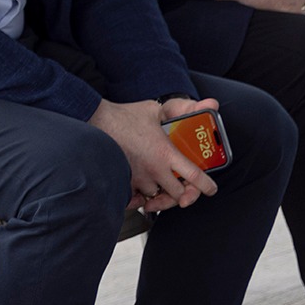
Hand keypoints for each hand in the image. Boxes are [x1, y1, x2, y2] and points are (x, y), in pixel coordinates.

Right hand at [89, 96, 219, 214]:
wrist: (94, 121)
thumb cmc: (123, 116)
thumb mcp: (153, 109)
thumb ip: (175, 111)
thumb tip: (206, 104)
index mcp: (166, 153)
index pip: (195, 177)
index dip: (207, 187)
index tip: (209, 189)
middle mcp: (155, 170)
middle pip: (178, 195)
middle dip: (183, 193)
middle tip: (182, 187)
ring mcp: (138, 178)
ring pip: (156, 197)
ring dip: (160, 193)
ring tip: (159, 185)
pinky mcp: (124, 181)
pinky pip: (136, 200)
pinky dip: (140, 198)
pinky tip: (141, 191)